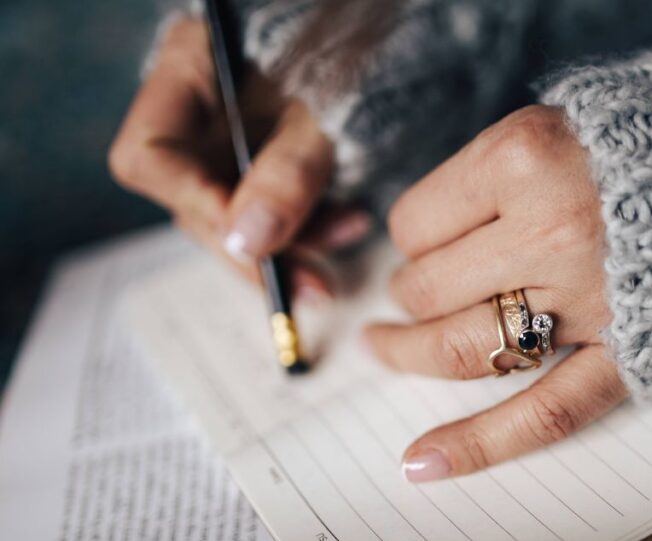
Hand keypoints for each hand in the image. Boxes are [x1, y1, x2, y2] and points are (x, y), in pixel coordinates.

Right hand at [108, 17, 368, 294]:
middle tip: (314, 285)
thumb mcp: (326, 111)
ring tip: (351, 235)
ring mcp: (228, 142)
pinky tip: (351, 225)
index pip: (149, 157)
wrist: (397, 39)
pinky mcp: (265, 166)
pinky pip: (274, 214)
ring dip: (295, 244)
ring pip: (240, 218)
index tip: (253, 238)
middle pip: (196, 202)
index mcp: (189, 71)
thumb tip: (246, 243)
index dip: (196, 204)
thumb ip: (287, 172)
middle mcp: (198, 113)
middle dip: (258, 248)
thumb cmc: (356, 54)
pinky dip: (312, 228)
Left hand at [366, 105, 627, 481]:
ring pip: (460, 348)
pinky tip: (423, 462)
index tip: (428, 233)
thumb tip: (422, 237)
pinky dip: (478, 445)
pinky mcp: (623, 355)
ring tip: (387, 347)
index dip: (412, 233)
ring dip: (412, 352)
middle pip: (428, 287)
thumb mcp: (558, 122)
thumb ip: (489, 176)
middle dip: (410, 291)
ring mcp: (587, 302)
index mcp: (526, 160)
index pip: (416, 222)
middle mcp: (552, 231)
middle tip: (412, 287)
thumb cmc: (650, 144)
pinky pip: (541, 412)